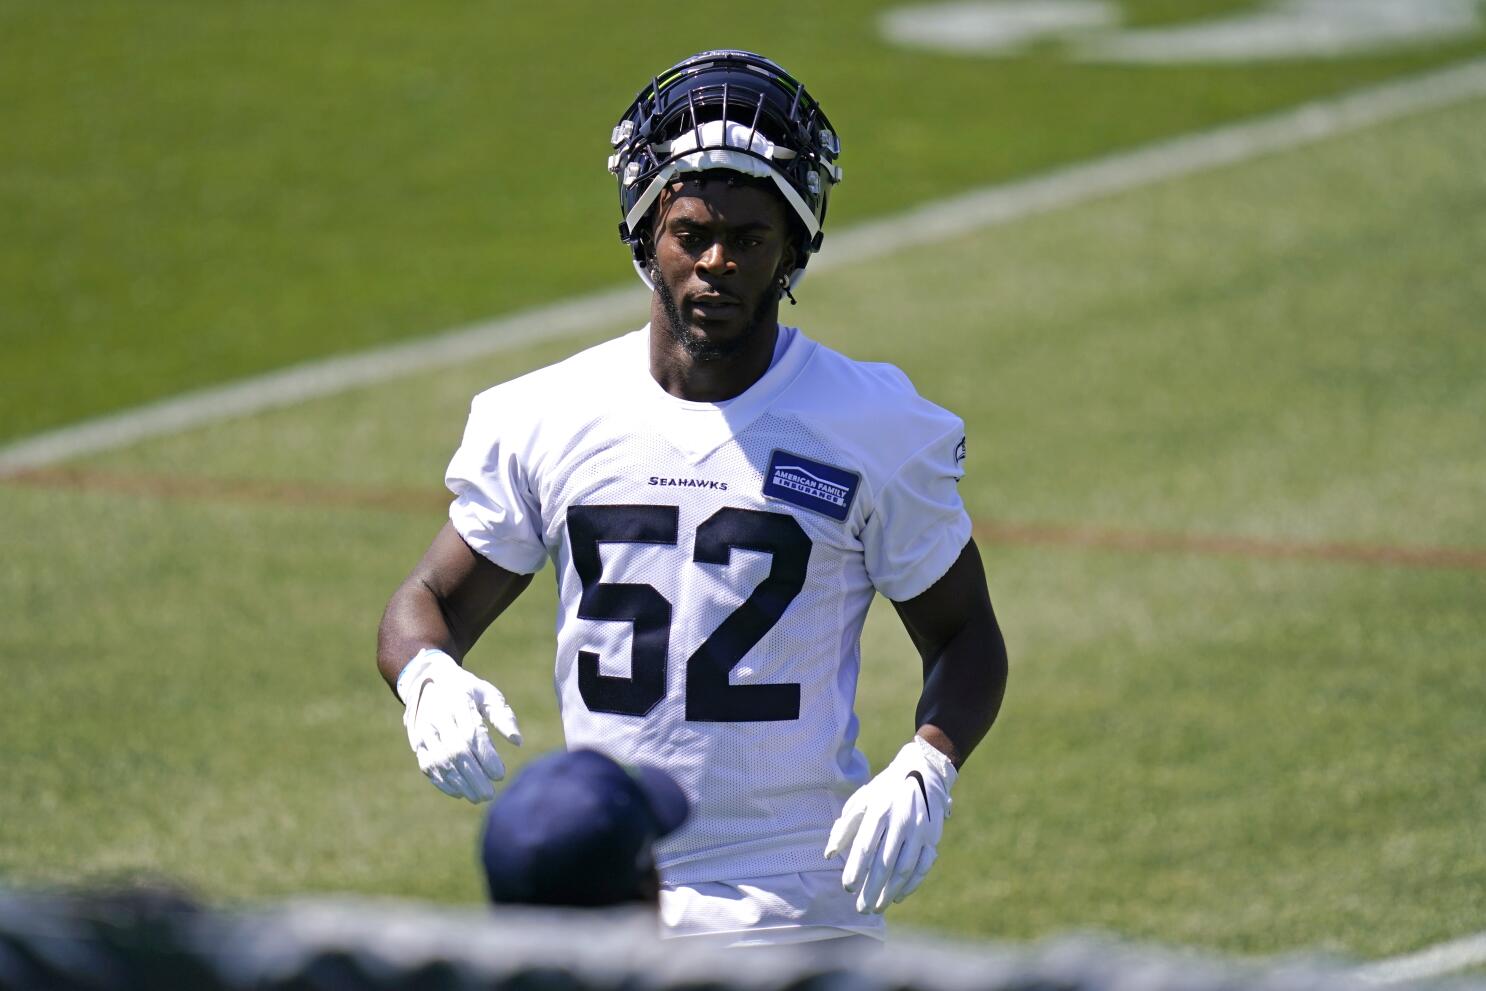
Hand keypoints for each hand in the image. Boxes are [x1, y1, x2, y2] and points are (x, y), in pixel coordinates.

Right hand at [397, 648, 521, 802]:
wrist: (427, 680)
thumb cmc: (466, 690)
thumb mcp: (487, 694)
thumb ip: (503, 716)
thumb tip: (518, 742)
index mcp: (459, 702)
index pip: (472, 734)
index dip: (486, 757)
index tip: (500, 774)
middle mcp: (438, 716)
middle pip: (456, 752)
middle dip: (474, 776)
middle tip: (490, 793)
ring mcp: (424, 730)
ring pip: (441, 762)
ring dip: (459, 783)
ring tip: (478, 796)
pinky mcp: (416, 741)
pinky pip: (427, 765)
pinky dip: (443, 782)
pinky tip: (459, 793)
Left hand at [824, 735, 957, 913]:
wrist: (922, 771)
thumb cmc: (884, 790)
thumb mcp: (862, 800)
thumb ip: (845, 827)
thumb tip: (830, 855)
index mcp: (879, 811)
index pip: (865, 847)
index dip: (856, 870)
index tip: (847, 888)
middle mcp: (901, 821)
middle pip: (884, 863)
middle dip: (872, 889)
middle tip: (861, 908)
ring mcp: (919, 830)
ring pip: (905, 869)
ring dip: (890, 891)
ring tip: (877, 907)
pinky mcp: (933, 837)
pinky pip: (923, 866)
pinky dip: (912, 884)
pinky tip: (898, 896)